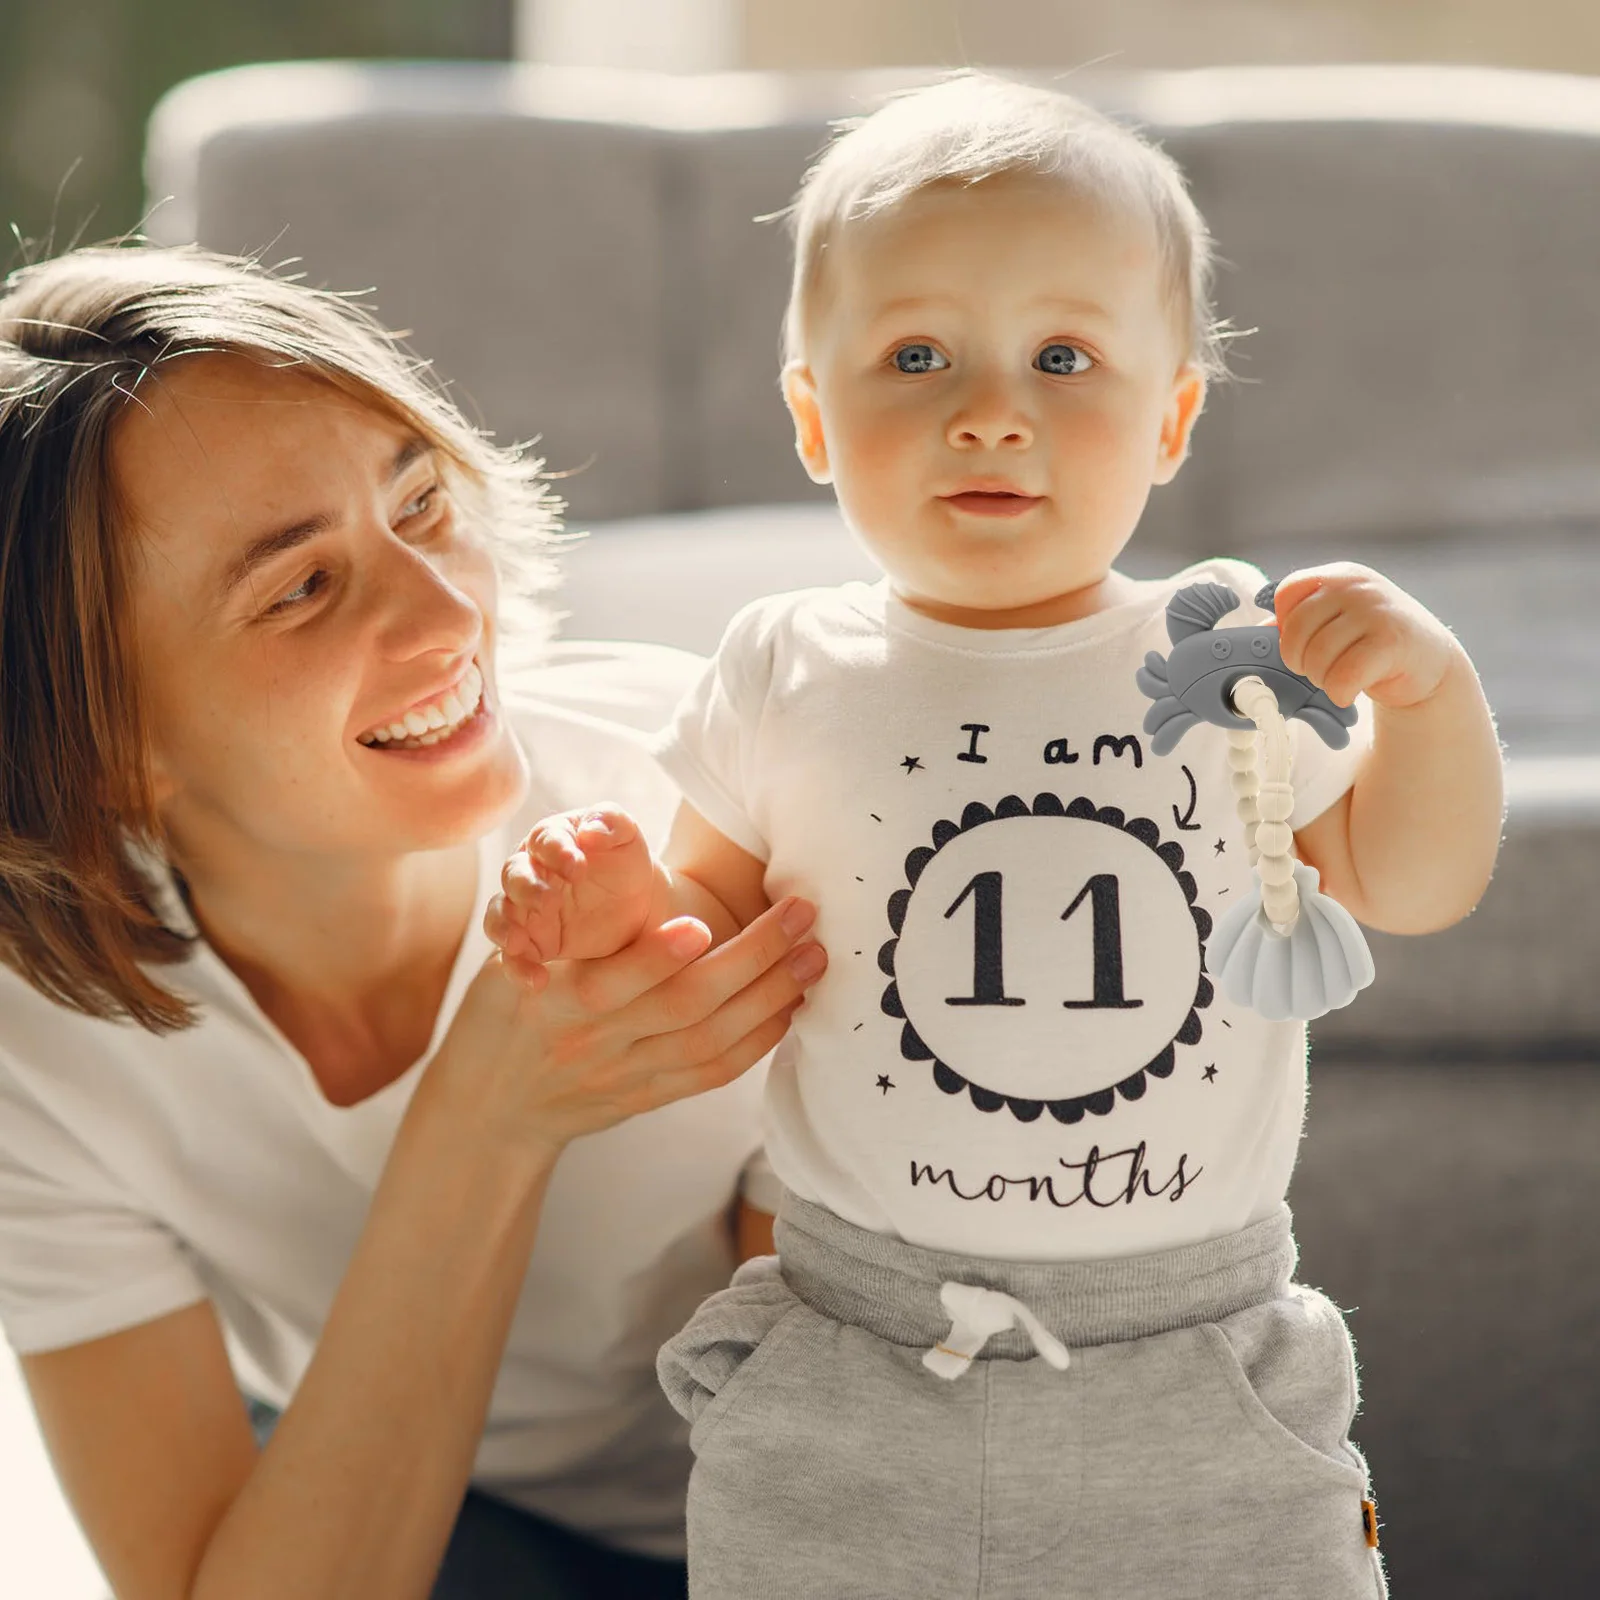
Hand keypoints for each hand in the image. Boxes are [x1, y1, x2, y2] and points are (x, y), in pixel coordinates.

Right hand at [426, 897, 826, 1159]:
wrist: (492, 1106)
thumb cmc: (511, 1008)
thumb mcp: (517, 960)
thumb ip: (567, 926)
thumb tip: (614, 843)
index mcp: (556, 998)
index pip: (611, 980)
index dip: (656, 957)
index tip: (699, 923)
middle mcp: (595, 1041)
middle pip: (683, 1007)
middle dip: (751, 957)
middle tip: (800, 915)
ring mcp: (625, 1075)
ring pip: (709, 1041)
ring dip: (771, 996)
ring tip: (813, 956)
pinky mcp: (647, 1099)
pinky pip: (711, 1074)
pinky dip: (757, 1042)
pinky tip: (791, 1008)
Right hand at [489, 803, 659, 965]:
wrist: (638, 904)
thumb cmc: (626, 860)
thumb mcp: (628, 837)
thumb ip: (612, 823)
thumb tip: (591, 832)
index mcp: (553, 839)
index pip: (545, 839)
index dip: (557, 851)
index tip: (577, 866)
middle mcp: (531, 871)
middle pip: (514, 876)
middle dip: (527, 888)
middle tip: (549, 901)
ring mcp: (526, 909)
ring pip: (500, 914)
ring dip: (504, 927)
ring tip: (517, 942)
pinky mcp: (531, 942)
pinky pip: (514, 955)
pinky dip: (518, 967)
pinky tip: (537, 980)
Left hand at [1271, 563, 1460, 711]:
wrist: (1430, 662)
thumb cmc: (1373, 642)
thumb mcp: (1337, 622)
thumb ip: (1300, 621)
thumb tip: (1258, 631)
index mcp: (1338, 576)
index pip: (1287, 592)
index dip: (1286, 626)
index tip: (1305, 644)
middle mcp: (1356, 587)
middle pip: (1296, 629)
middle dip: (1301, 660)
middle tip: (1321, 670)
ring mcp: (1376, 610)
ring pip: (1317, 656)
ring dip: (1321, 679)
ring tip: (1339, 679)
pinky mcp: (1392, 641)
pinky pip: (1343, 676)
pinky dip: (1339, 693)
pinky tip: (1349, 692)